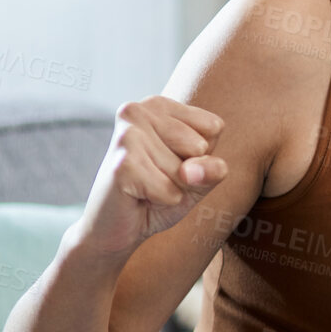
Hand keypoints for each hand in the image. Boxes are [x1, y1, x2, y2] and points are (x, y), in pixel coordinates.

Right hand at [76, 96, 229, 257]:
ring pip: (185, 171)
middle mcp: (138, 110)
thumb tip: (194, 169)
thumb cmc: (160, 194)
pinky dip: (163, 201)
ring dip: (172, 188)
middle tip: (156, 177)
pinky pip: (171, 191)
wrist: (117, 226)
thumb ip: (212, 169)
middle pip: (200, 148)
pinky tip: (138, 196)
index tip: (172, 162)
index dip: (201, 155)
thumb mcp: (199, 178)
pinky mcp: (122, 164)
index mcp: (159, 105)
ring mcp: (126, 135)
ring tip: (146, 186)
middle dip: (186, 174)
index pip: (213, 127)